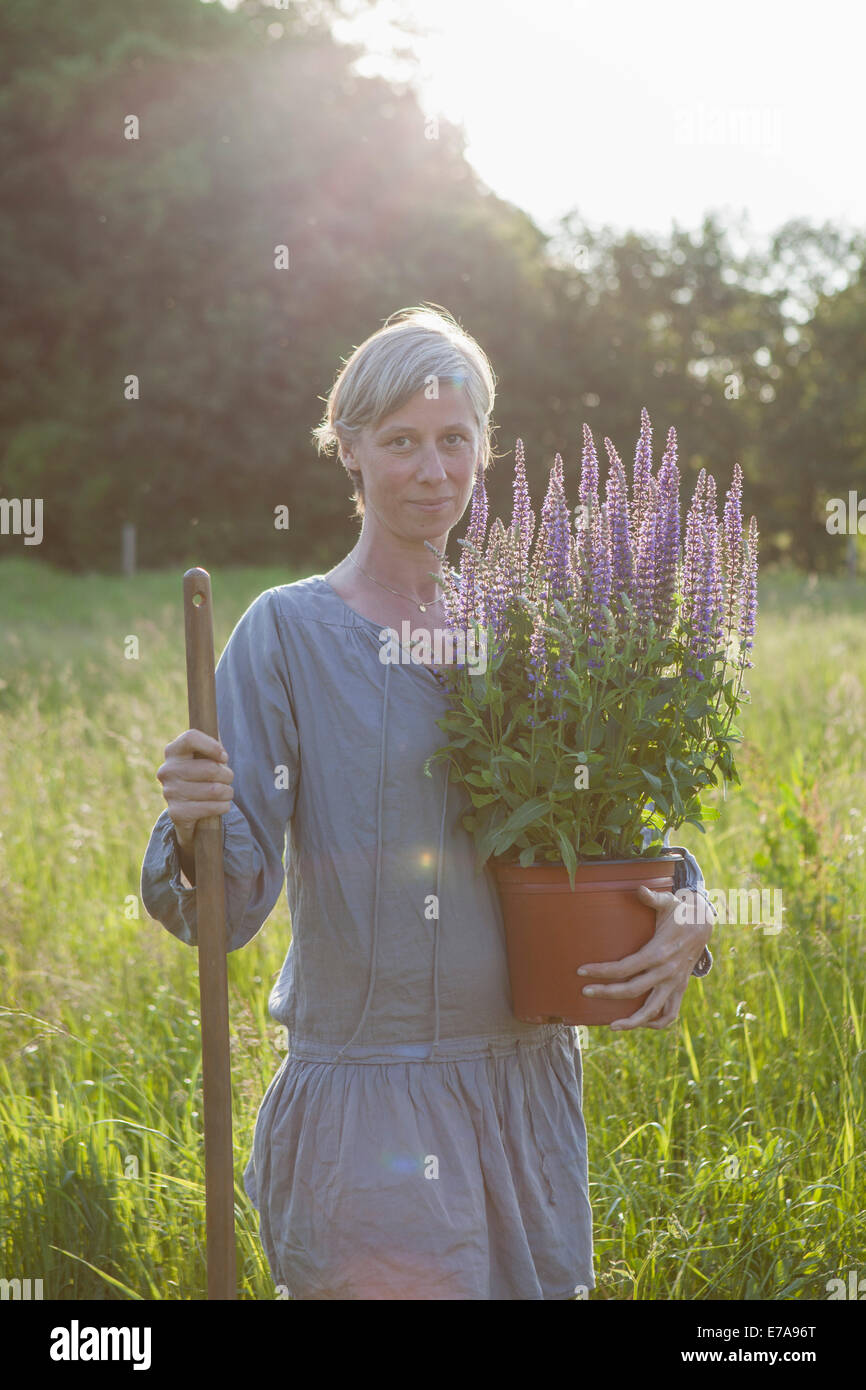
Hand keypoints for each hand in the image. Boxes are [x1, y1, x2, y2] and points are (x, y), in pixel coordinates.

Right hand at [156, 729, 233, 847]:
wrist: (188, 810)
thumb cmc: (202, 776)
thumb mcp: (205, 756)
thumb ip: (212, 742)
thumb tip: (215, 724)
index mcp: (173, 751)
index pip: (191, 738)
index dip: (212, 746)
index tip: (224, 757)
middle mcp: (167, 770)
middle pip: (210, 768)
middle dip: (228, 775)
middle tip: (227, 779)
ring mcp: (169, 792)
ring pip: (214, 790)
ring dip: (228, 792)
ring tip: (226, 792)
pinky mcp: (176, 812)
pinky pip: (211, 807)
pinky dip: (223, 806)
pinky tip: (221, 805)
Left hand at [577, 884, 713, 1031]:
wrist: (704, 924)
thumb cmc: (679, 911)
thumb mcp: (668, 901)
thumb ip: (652, 897)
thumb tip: (639, 889)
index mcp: (659, 952)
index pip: (626, 967)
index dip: (602, 971)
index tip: (582, 971)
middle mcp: (667, 971)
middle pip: (633, 990)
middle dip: (607, 993)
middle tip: (585, 992)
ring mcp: (674, 983)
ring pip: (654, 1011)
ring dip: (633, 1022)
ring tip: (612, 1026)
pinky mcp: (680, 988)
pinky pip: (671, 1014)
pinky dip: (657, 1023)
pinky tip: (640, 1023)